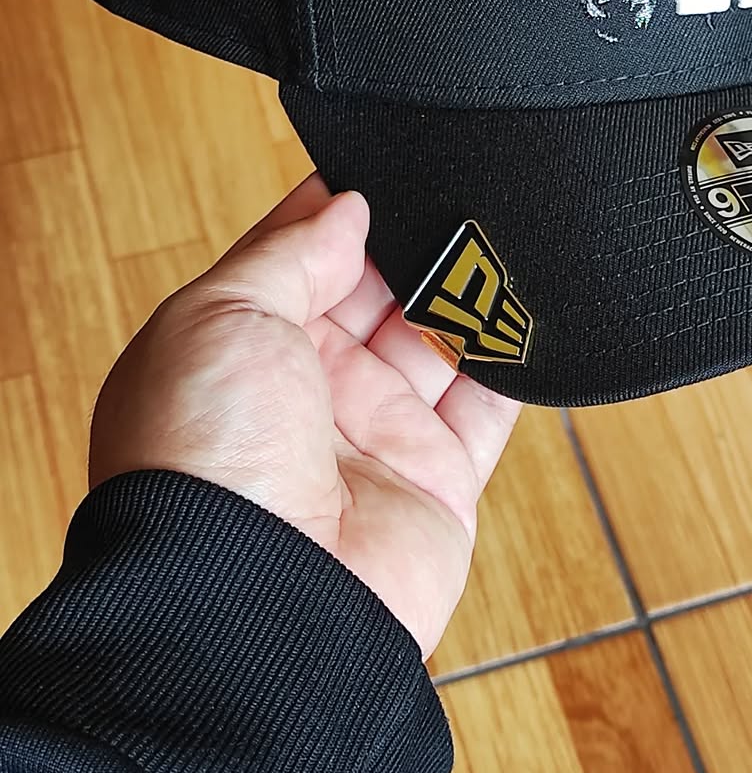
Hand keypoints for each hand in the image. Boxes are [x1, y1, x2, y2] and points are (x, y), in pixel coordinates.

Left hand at [90, 175, 520, 657]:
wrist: (255, 600)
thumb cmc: (206, 462)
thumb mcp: (220, 313)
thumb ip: (290, 251)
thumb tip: (343, 208)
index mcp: (238, 350)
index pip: (296, 262)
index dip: (333, 216)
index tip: (370, 172)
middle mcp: (306, 394)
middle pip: (375, 295)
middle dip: (407, 248)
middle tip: (441, 202)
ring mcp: (374, 438)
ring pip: (436, 341)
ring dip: (463, 294)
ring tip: (489, 240)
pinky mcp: (437, 482)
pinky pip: (489, 407)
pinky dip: (511, 361)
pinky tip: (525, 309)